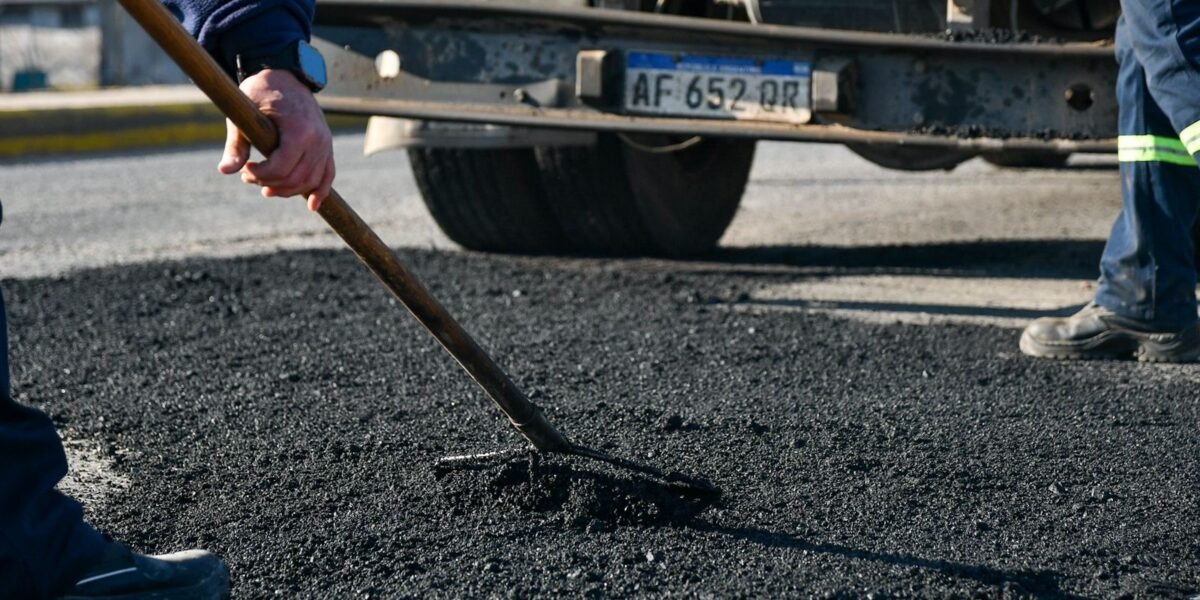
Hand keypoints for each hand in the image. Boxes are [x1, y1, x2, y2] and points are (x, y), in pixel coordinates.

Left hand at [218, 69, 334, 211]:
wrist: (285, 76)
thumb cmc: (261, 92)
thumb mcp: (243, 114)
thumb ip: (236, 144)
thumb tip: (225, 171)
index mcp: (299, 130)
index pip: (282, 168)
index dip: (261, 175)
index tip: (245, 169)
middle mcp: (318, 140)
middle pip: (297, 178)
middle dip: (270, 183)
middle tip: (248, 177)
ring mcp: (326, 144)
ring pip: (311, 181)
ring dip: (288, 190)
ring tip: (266, 188)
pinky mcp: (326, 147)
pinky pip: (328, 175)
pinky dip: (320, 191)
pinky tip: (311, 206)